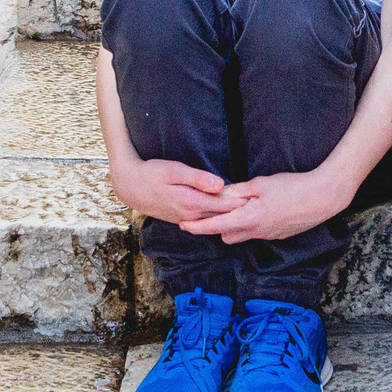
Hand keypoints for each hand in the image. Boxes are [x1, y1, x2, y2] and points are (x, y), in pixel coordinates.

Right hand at [111, 158, 246, 227]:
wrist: (130, 187)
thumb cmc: (152, 173)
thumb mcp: (174, 170)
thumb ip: (198, 178)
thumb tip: (220, 185)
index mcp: (192, 202)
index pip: (224, 204)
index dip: (242, 201)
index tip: (259, 198)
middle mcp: (191, 214)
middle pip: (221, 215)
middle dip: (240, 211)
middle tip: (261, 207)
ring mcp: (186, 218)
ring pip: (213, 220)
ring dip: (230, 216)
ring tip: (249, 212)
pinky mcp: (181, 219)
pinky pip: (204, 221)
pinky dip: (217, 218)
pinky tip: (226, 215)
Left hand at [177, 168, 350, 243]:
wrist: (322, 198)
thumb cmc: (292, 187)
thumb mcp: (261, 184)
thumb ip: (238, 191)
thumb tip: (219, 194)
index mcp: (248, 218)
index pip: (215, 226)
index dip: (197, 227)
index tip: (183, 225)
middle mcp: (256, 232)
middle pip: (225, 235)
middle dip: (217, 226)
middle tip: (213, 210)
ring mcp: (268, 236)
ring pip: (241, 236)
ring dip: (234, 226)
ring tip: (237, 208)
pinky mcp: (278, 235)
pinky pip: (257, 234)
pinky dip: (251, 225)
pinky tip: (259, 210)